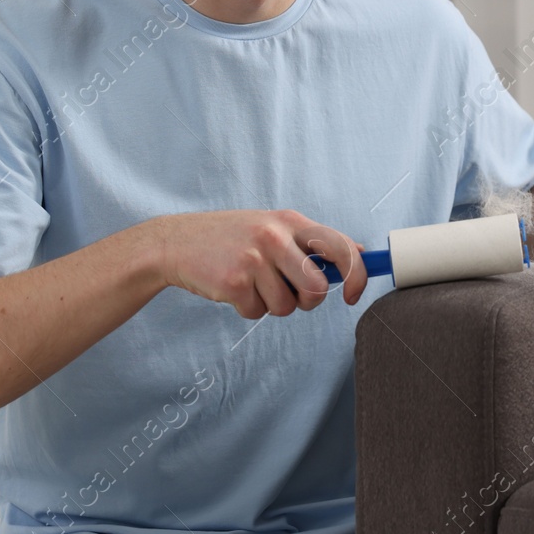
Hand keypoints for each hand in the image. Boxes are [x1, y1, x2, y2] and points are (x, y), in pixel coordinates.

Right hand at [149, 210, 366, 317]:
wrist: (176, 242)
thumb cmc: (233, 238)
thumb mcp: (274, 226)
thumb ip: (312, 241)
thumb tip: (358, 252)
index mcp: (291, 221)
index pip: (340, 248)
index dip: (357, 276)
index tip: (352, 295)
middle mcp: (275, 236)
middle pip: (316, 289)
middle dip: (307, 301)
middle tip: (290, 293)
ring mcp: (254, 259)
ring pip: (286, 306)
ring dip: (273, 304)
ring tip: (253, 283)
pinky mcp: (234, 282)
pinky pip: (258, 312)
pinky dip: (248, 308)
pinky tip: (233, 288)